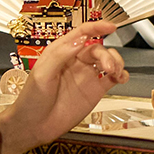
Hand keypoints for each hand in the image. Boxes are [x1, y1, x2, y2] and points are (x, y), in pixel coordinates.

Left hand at [0, 21, 128, 153]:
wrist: (34, 126)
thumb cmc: (32, 99)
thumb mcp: (41, 74)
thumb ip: (60, 55)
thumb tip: (79, 40)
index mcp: (61, 52)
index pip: (81, 34)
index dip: (97, 27)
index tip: (110, 26)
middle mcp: (75, 61)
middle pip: (97, 48)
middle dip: (106, 55)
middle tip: (108, 67)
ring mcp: (86, 75)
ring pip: (108, 60)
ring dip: (116, 62)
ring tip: (115, 72)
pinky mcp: (94, 90)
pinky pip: (112, 78)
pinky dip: (121, 75)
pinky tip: (121, 77)